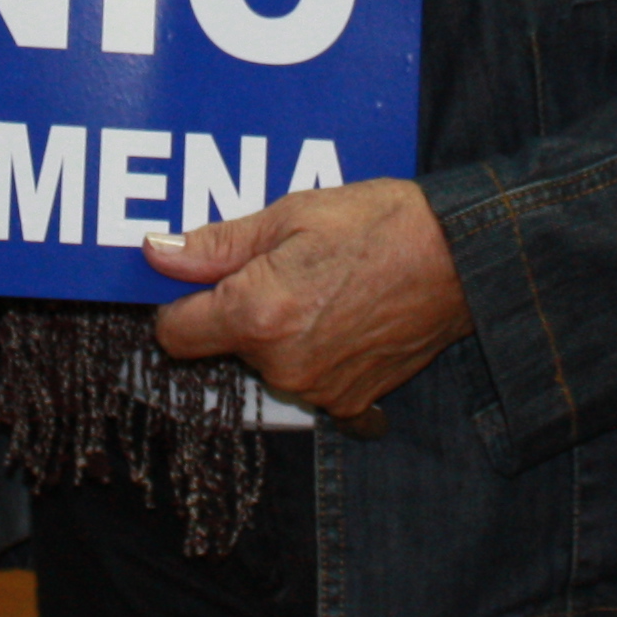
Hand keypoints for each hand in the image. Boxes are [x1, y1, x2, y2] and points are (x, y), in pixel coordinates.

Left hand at [145, 179, 471, 419]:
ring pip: (271, 364)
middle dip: (241, 311)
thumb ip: (215, 245)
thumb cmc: (378, 224)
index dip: (178, 305)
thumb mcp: (289, 216)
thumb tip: (155, 255)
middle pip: (226, 346)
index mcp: (255, 313)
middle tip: (283, 267)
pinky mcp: (354, 400)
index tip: (199, 282)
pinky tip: (347, 324)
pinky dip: (323, 360)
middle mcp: (281, 363)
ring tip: (325, 286)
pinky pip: (317, 386)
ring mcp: (319, 388)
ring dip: (283, 333)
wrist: (461, 257)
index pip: (173, 334)